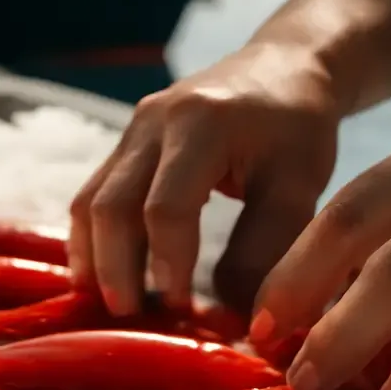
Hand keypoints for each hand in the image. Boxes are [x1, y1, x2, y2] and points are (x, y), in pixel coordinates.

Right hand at [68, 42, 340, 315]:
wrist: (282, 67)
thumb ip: (266, 251)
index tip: (183, 310)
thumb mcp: (299, 186)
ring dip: (94, 258)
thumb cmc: (299, 129)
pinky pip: (93, 193)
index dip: (168, 265)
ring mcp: (133, 128)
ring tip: (112, 307)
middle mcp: (154, 120)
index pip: (167, 207)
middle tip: (132, 318)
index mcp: (202, 125)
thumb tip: (237, 322)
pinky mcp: (126, 140)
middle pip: (111, 204)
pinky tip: (102, 276)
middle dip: (116, 269)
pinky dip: (92, 239)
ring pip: (90, 200)